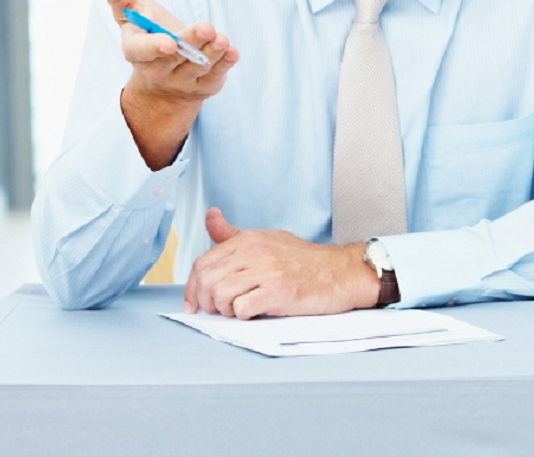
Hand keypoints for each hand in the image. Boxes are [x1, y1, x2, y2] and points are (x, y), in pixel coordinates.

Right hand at [97, 0, 238, 168]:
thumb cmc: (147, 31)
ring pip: (197, 66)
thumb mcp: (131, 10)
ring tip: (221, 38)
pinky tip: (232, 51)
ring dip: (212, 52)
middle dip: (191, 42)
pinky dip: (225, 63)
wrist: (166, 70)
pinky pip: (215, 75)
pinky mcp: (204, 85)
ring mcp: (181, 79)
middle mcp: (157, 68)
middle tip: (206, 27)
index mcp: (135, 50)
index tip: (169, 42)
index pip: (140, 51)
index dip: (153, 47)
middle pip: (175, 57)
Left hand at [183, 208, 380, 318]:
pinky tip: (256, 312)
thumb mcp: (268, 239)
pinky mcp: (279, 291)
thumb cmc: (304, 261)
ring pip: (220, 295)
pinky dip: (243, 316)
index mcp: (249, 239)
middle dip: (206, 302)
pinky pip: (242, 308)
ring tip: (240, 310)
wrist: (341, 272)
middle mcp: (255, 251)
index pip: (202, 263)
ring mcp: (268, 271)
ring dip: (225, 310)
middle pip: (207, 280)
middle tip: (219, 310)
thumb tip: (210, 216)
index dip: (192, 287)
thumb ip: (234, 234)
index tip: (195, 303)